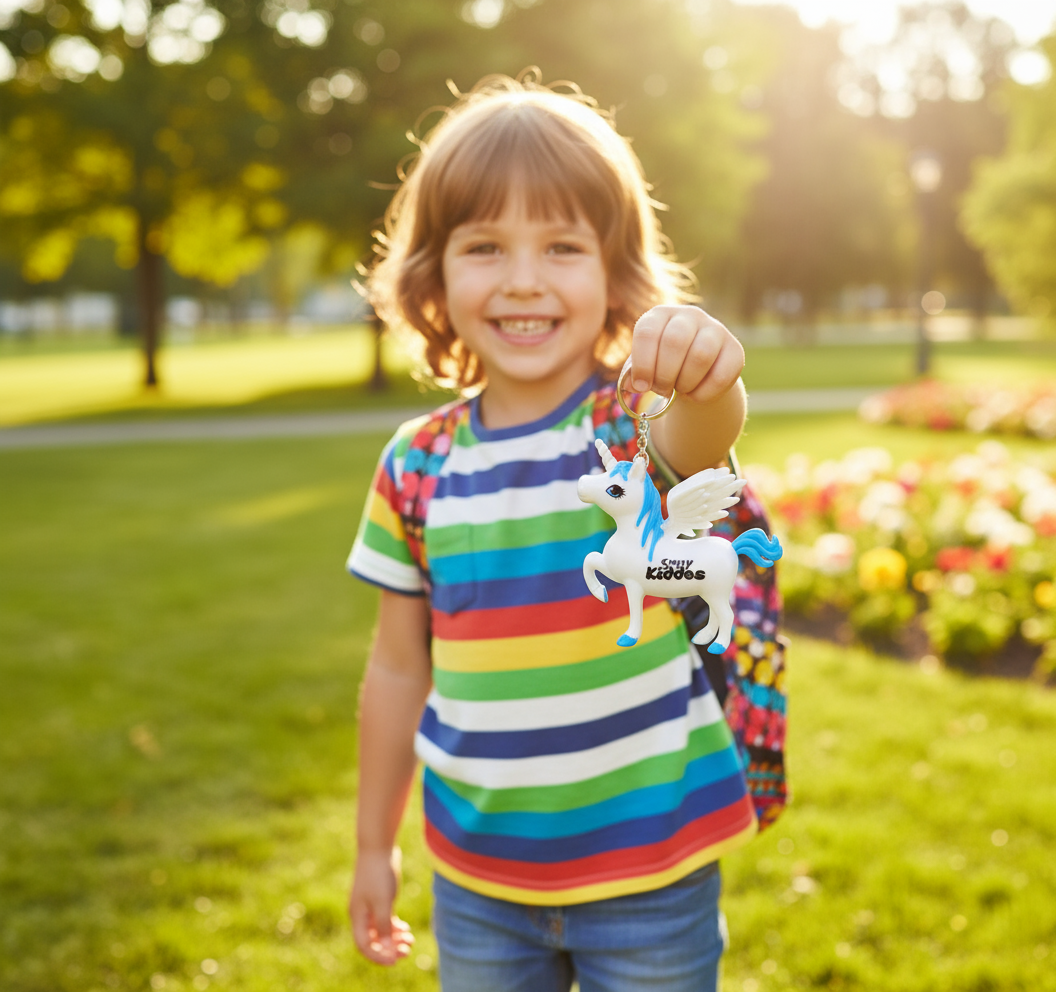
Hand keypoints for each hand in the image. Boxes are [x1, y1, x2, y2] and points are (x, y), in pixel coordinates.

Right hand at [349, 847, 414, 965]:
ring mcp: (369, 905)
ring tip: (410, 941)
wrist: (378, 846)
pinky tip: (405, 929)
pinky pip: (384, 919)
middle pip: (373, 940)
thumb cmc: (378, 873)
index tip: (395, 960)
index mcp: (357, 916)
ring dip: (394, 938)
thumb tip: (386, 950)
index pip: (364, 945)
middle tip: (407, 951)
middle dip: (389, 948)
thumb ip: (384, 926)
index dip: (378, 956)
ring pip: (380, 930)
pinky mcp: (379, 897)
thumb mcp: (383, 902)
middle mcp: (361, 913)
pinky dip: (394, 926)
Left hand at [629, 305, 743, 403]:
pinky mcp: (735, 349)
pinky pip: (721, 374)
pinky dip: (704, 393)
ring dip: (685, 383)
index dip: (643, 363)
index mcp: (660, 315)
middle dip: (664, 374)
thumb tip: (631, 385)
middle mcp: (688, 315)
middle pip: (674, 341)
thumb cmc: (663, 369)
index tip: (641, 386)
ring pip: (700, 355)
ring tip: (680, 390)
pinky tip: (696, 394)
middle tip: (662, 390)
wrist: (696, 378)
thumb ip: (634, 374)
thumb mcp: (645, 367)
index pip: (647, 332)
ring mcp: (715, 329)